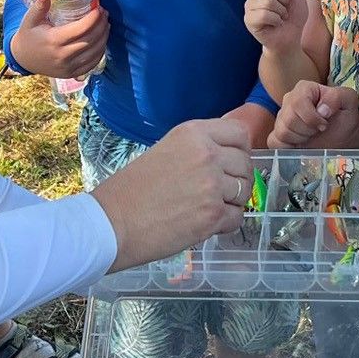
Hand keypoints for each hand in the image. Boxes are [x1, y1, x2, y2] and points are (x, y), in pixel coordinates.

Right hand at [9, 0, 108, 77]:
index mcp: (54, 40)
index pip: (81, 29)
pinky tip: (102, 41)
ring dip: (104, 38)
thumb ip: (39, 7)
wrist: (23, 59)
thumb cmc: (28, 36)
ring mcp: (68, 67)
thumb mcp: (29, 20)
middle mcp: (63, 55)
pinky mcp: (71, 74)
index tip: (99, 8)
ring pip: (94, 53)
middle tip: (105, 14)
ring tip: (106, 25)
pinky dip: (100, 52)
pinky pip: (91, 64)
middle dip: (101, 25)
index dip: (93, 18)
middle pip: (91, 40)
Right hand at [93, 117, 254, 270]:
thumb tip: (226, 157)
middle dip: (236, 179)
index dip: (239, 150)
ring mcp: (212, 185)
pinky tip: (205, 224)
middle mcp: (207, 154)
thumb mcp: (165, 151)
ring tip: (207, 208)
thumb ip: (196, 150)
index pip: (239, 133)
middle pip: (245, 164)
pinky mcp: (213, 215)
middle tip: (217, 192)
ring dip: (231, 202)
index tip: (230, 163)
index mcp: (192, 133)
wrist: (112, 222)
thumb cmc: (130, 191)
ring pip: (244, 191)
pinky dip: (225, 224)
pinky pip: (237, 217)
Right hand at [244, 0, 308, 55]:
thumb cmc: (292, 17)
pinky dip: (275, 20)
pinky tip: (276, 23)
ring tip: (280, 17)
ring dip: (281, 11)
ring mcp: (249, 6)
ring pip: (267, 0)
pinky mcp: (248, 20)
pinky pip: (263, 14)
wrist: (290, 39)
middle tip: (285, 9)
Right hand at [268, 81, 358, 149]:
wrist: (342, 135)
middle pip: (289, 119)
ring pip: (282, 132)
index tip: (324, 124)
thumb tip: (321, 109)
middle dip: (307, 130)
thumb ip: (338, 97)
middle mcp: (289, 100)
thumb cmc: (344, 116)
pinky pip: (273, 142)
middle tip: (318, 130)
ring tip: (311, 135)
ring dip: (300, 139)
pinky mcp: (277, 134)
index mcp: (304, 88)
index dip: (312, 118)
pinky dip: (288, 148)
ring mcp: (281, 117)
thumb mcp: (350, 101)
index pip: (298, 102)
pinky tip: (300, 145)